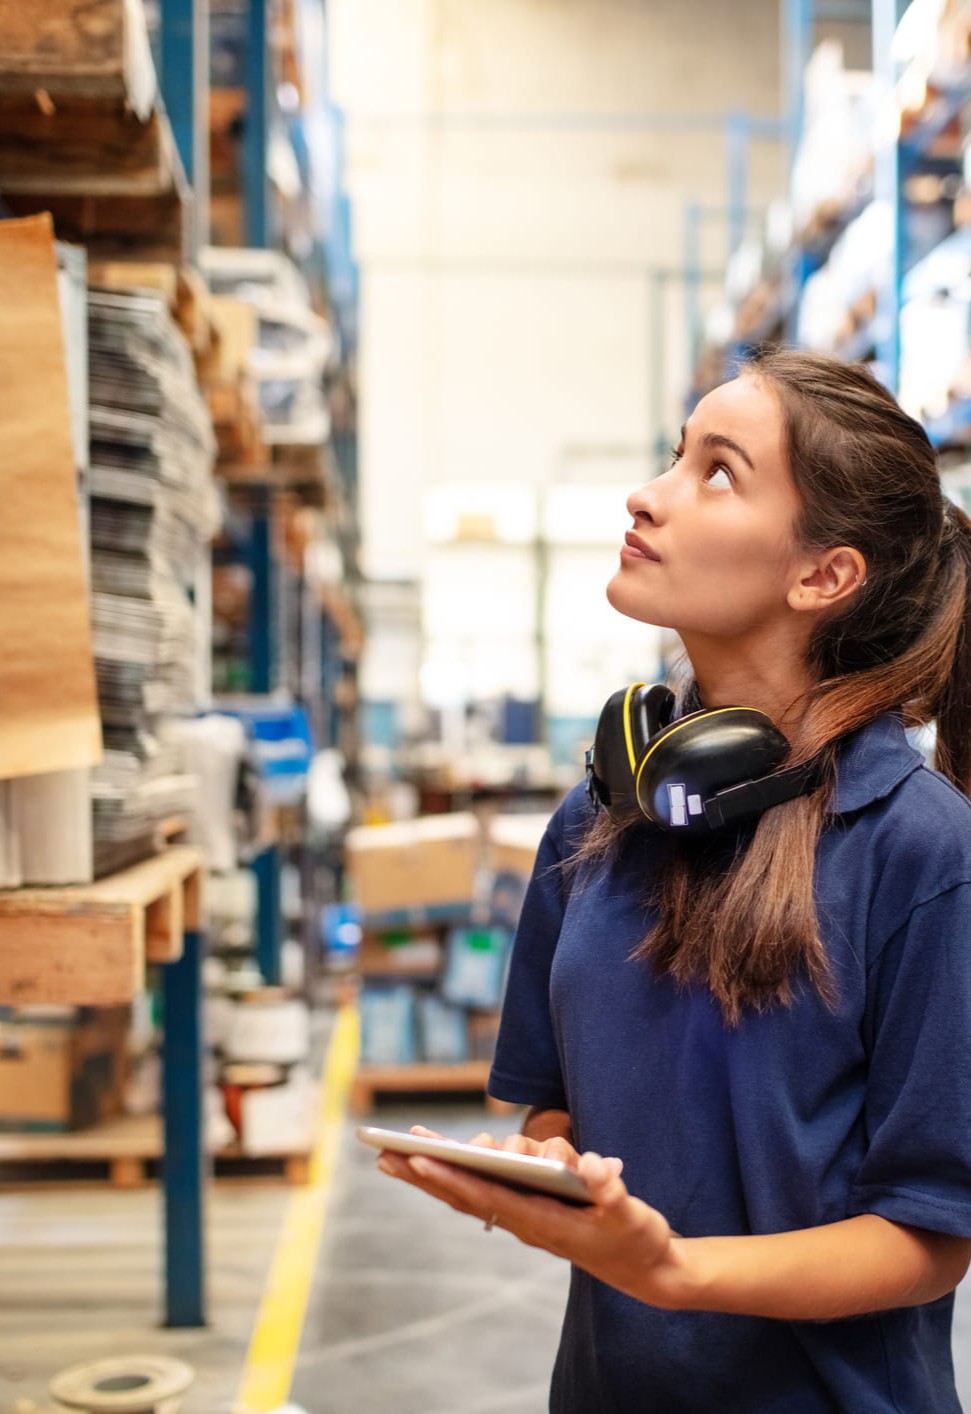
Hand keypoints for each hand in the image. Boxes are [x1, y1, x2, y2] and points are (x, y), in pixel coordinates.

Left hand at [375, 1129, 683, 1308]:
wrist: (645, 1269)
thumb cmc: (637, 1238)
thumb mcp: (632, 1214)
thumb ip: (611, 1191)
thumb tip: (591, 1165)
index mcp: (544, 1223)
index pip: (487, 1197)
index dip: (451, 1178)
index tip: (417, 1159)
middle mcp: (527, 1221)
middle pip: (465, 1195)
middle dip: (424, 1174)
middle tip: (382, 1154)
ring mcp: (527, 1218)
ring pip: (471, 1193)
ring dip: (435, 1174)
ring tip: (401, 1151)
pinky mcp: (533, 1211)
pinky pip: (485, 1193)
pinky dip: (459, 1178)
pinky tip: (440, 1166)